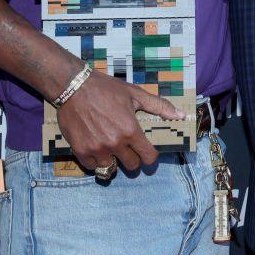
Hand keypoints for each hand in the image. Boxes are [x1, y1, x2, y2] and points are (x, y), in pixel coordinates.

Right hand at [56, 72, 185, 175]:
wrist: (74, 87)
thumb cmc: (106, 89)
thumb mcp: (135, 94)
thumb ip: (159, 106)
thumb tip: (180, 115)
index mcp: (131, 130)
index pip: (148, 157)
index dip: (150, 157)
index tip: (147, 153)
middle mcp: (115, 143)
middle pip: (131, 165)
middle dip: (133, 159)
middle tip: (128, 149)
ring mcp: (97, 149)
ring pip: (111, 168)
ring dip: (113, 160)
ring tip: (111, 148)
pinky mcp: (80, 150)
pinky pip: (92, 166)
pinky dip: (95, 161)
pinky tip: (97, 148)